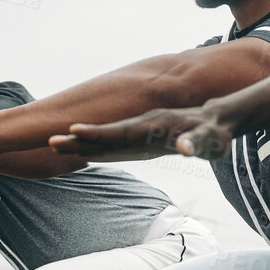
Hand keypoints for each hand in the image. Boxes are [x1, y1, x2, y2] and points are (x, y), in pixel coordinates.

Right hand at [50, 105, 234, 161]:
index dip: (99, 133)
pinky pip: (116, 141)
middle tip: (51, 143)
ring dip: (84, 142)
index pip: (122, 132)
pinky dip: (98, 145)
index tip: (74, 131)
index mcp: (154, 127)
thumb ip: (197, 143)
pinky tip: (85, 151)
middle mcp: (143, 126)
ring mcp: (141, 131)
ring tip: (58, 146)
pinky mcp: (142, 137)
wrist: (218, 119)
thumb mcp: (211, 140)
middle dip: (80, 139)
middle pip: (107, 135)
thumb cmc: (215, 133)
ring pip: (108, 137)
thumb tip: (186, 148)